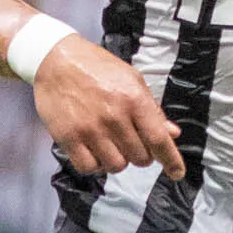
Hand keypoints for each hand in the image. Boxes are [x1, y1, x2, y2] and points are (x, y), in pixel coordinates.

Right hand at [33, 37, 184, 180]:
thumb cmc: (96, 68)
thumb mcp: (131, 80)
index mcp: (134, 99)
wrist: (56, 60)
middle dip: (140, 154)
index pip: (158, 139)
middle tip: (130, 142)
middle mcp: (114, 116)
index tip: (177, 173)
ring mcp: (90, 129)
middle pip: (139, 158)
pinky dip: (95, 164)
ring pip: (116, 166)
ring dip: (118, 160)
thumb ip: (152, 109)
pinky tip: (94, 150)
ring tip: (110, 144)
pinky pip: (89, 168)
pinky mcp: (68, 138)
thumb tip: (172, 133)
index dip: (171, 161)